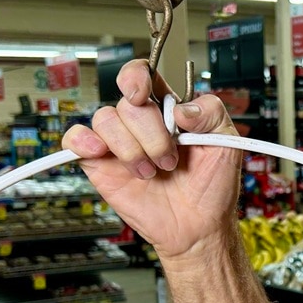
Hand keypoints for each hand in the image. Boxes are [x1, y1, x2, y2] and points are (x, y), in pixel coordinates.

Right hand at [63, 60, 241, 261]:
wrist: (199, 228)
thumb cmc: (212, 187)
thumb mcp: (227, 145)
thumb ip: (212, 115)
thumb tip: (182, 109)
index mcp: (167, 109)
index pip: (142, 74)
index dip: (136, 76)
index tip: (142, 95)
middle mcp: (140, 123)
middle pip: (127, 104)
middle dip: (150, 135)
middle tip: (169, 161)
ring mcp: (118, 143)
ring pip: (104, 120)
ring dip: (130, 149)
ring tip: (149, 172)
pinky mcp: (100, 165)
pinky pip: (75, 140)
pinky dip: (81, 141)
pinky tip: (99, 153)